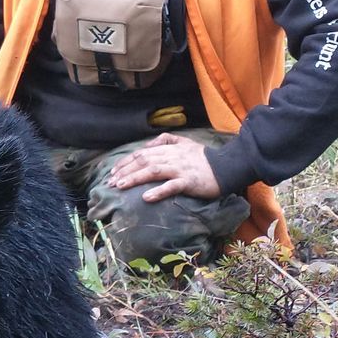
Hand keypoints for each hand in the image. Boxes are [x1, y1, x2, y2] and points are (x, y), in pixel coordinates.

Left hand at [105, 133, 221, 201]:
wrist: (226, 166)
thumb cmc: (203, 158)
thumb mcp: (184, 142)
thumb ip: (165, 140)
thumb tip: (147, 145)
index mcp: (169, 149)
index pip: (142, 153)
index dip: (125, 162)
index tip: (113, 172)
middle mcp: (171, 157)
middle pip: (143, 161)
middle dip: (124, 171)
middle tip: (110, 182)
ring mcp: (180, 169)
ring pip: (153, 171)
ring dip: (135, 178)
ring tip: (120, 186)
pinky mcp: (189, 181)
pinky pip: (172, 186)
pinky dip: (158, 191)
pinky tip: (146, 197)